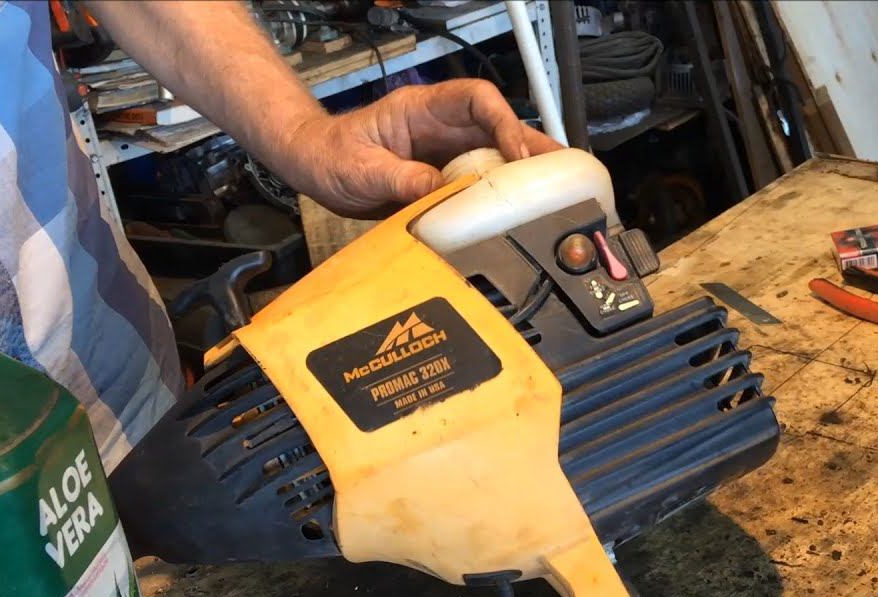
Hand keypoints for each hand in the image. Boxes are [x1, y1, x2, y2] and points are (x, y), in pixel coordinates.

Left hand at [281, 79, 562, 216]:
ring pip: (495, 156)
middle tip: (565, 173)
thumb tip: (440, 193)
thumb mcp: (361, 170)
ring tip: (558, 195)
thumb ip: (400, 180)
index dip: (504, 122)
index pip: (478, 100)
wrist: (312, 166)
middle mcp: (440, 128)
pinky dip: (501, 197)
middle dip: (532, 147)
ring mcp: (444, 152)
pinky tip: (520, 215)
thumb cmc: (329, 156)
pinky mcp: (443, 178)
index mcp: (422, 111)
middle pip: (498, 128)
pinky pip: (479, 183)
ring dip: (525, 174)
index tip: (518, 154)